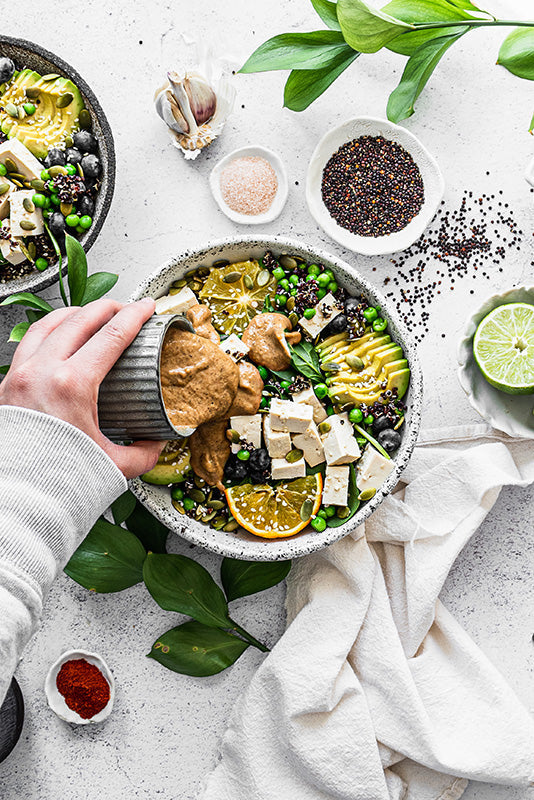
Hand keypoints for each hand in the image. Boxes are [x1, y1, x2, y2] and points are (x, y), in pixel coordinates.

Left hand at [0, 298, 163, 478]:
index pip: (111, 335)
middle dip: (107, 307)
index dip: (135, 316)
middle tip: (125, 308)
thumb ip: (143, 451)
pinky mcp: (6, 386)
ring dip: (74, 313)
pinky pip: (28, 343)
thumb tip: (158, 440)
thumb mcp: (115, 467)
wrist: (16, 502)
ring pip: (48, 324)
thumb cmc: (56, 484)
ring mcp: (19, 376)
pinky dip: (49, 331)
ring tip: (91, 314)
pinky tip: (59, 336)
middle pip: (80, 320)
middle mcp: (42, 372)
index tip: (147, 307)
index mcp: (72, 385)